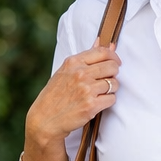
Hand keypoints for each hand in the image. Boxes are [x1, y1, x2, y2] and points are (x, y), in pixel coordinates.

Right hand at [22, 39, 121, 160]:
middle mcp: (80, 73)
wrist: (45, 119)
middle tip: (107, 81)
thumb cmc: (55, 95)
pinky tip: (98, 104)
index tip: (115, 63)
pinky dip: (108, 102)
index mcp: (73, 62)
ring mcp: (86, 90)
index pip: (102, 51)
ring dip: (111, 89)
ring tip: (99, 94)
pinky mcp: (91, 105)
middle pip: (112, 67)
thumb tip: (102, 40)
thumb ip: (85, 58)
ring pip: (114, 84)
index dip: (113, 57)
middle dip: (114, 74)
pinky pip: (111, 99)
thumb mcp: (66, 71)